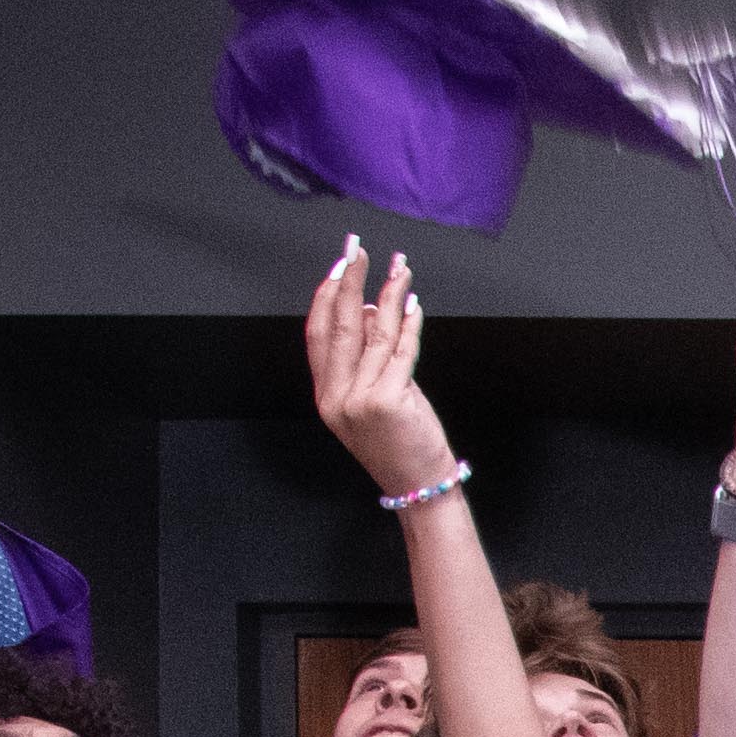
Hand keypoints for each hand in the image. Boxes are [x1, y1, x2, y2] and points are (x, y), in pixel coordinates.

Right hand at [303, 239, 457, 500]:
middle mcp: (337, 398)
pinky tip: (413, 303)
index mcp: (326, 396)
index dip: (326, 297)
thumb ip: (367, 359)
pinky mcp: (389, 401)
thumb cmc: (399, 443)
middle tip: (359, 250)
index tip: (338, 268)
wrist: (418, 485)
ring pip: (374, 334)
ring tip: (399, 269)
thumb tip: (368, 309)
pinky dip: (409, 324)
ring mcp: (360, 401)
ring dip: (388, 295)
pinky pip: (400, 352)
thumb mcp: (372, 400)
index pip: (317, 336)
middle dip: (350, 282)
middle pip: (340, 326)